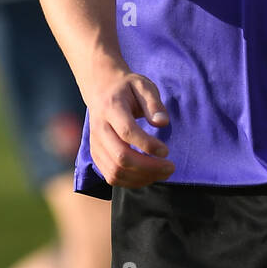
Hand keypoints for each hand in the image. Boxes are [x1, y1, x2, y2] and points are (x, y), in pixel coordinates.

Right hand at [87, 70, 174, 188]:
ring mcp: (95, 144)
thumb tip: (163, 123)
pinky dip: (131, 181)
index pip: (127, 132)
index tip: (166, 151)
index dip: (148, 145)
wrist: (101, 89)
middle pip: (121, 157)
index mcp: (111, 108)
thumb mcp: (144, 86)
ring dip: (142, 177)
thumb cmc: (127, 88)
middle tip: (170, 167)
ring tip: (162, 173)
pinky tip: (148, 175)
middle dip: (149, 167)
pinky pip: (111, 176)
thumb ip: (154, 104)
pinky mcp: (96, 155)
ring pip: (115, 171)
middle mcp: (99, 128)